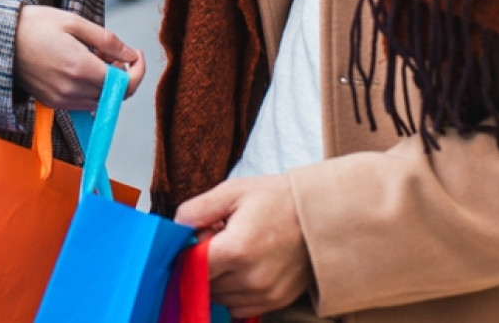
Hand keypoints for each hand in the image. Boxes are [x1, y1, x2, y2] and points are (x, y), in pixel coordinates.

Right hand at [13, 5, 144, 110]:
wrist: (0, 38)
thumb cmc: (35, 24)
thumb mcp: (74, 22)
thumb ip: (107, 40)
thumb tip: (130, 54)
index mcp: (80, 68)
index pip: (124, 84)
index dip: (138, 71)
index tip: (137, 55)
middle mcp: (71, 89)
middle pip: (114, 95)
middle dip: (122, 75)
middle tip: (114, 52)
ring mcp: (60, 99)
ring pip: (98, 101)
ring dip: (105, 84)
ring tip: (95, 57)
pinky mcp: (51, 102)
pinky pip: (81, 102)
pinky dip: (90, 89)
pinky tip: (81, 68)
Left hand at [175, 175, 314, 318]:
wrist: (323, 215)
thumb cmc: (278, 199)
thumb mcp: (233, 191)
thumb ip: (196, 210)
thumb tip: (175, 228)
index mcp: (237, 249)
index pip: (191, 266)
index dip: (186, 252)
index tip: (190, 241)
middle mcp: (250, 278)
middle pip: (203, 283)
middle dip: (201, 264)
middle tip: (216, 240)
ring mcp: (264, 294)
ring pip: (218, 297)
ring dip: (217, 279)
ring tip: (233, 252)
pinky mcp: (275, 301)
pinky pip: (238, 307)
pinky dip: (233, 291)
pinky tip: (243, 268)